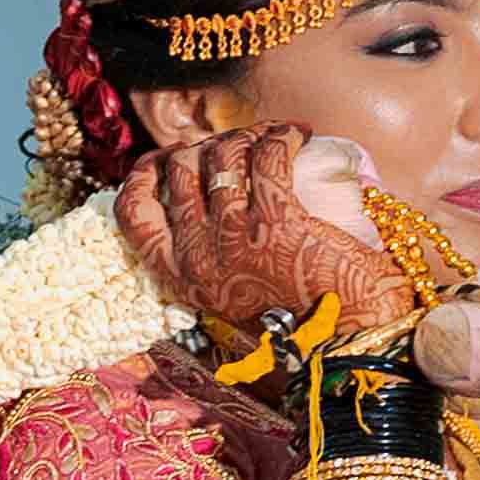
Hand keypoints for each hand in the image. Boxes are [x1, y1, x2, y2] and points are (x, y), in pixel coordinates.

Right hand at [113, 123, 419, 343]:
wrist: (346, 343)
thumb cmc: (295, 320)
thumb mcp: (230, 294)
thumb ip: (211, 259)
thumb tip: (208, 198)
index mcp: (180, 278)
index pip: (134, 212)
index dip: (145, 172)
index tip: (168, 156)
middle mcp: (198, 258)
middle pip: (181, 170)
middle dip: (209, 144)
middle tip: (243, 144)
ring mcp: (235, 239)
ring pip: (224, 156)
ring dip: (249, 135)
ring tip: (273, 138)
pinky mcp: (279, 223)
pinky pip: (268, 157)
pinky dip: (281, 136)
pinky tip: (296, 135)